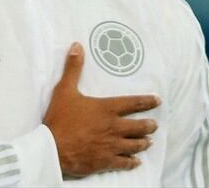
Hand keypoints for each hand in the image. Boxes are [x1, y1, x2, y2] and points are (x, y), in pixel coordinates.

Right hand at [44, 42, 160, 176]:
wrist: (51, 149)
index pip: (134, 102)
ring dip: (144, 142)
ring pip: (136, 145)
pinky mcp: (106, 161)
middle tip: (154, 124)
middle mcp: (114, 127)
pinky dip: (132, 162)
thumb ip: (73, 69)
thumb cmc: (59, 119)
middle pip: (140, 126)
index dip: (148, 101)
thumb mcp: (64, 90)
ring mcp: (112, 146)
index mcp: (107, 108)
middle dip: (149, 125)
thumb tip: (77, 46)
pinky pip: (125, 163)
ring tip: (149, 141)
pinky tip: (136, 161)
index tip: (158, 101)